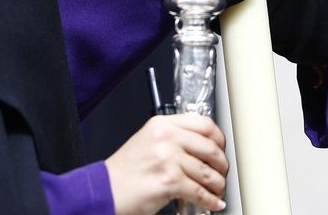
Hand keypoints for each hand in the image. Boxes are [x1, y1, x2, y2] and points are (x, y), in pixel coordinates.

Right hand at [105, 114, 227, 214]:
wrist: (105, 190)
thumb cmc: (124, 171)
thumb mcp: (148, 141)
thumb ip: (173, 138)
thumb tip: (203, 147)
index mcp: (162, 124)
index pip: (204, 123)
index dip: (219, 139)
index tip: (222, 148)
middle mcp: (166, 138)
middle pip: (210, 147)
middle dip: (222, 165)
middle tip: (222, 173)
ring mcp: (168, 159)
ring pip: (208, 172)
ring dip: (218, 185)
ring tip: (217, 190)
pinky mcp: (169, 181)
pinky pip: (200, 192)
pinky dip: (210, 200)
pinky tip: (213, 203)